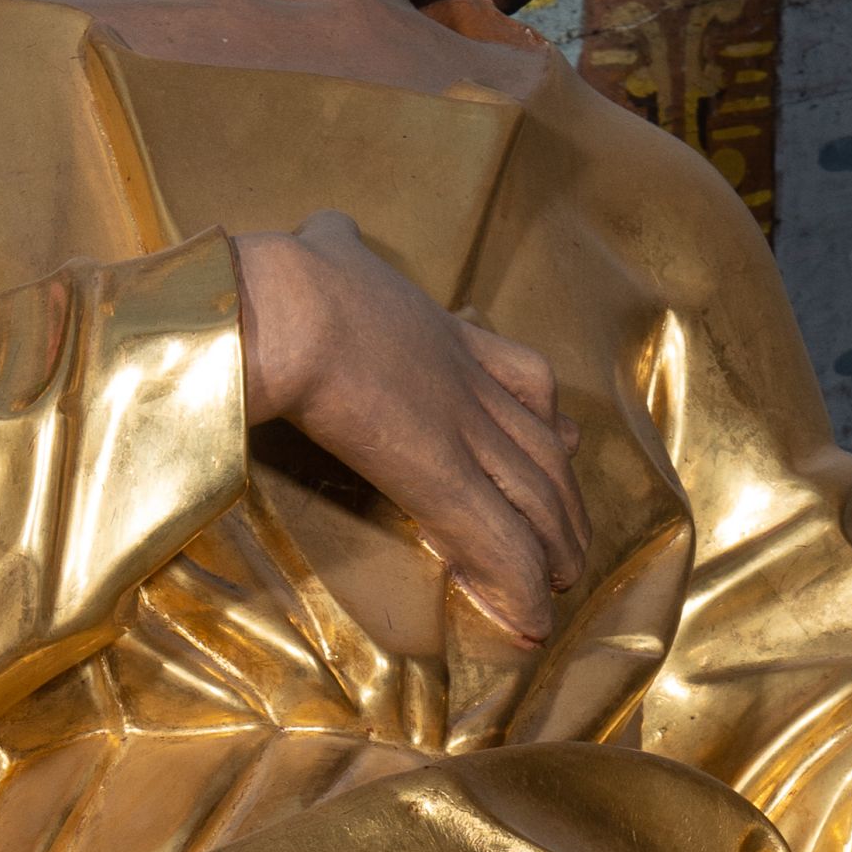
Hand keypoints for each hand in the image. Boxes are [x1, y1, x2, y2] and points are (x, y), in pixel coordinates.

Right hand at [233, 210, 584, 646]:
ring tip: (562, 584)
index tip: (559, 435)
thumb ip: (331, 246)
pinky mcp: (440, 476)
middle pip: (542, 443)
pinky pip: (497, 541)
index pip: (517, 373)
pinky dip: (519, 585)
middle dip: (564, 496)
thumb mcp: (322, 249)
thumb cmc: (281, 279)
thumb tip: (324, 230)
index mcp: (436, 331)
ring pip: (535, 494)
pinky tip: (531, 621)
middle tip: (573, 535)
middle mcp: (465, 379)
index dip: (543, 413)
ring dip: (555, 546)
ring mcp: (459, 428)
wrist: (278, 302)